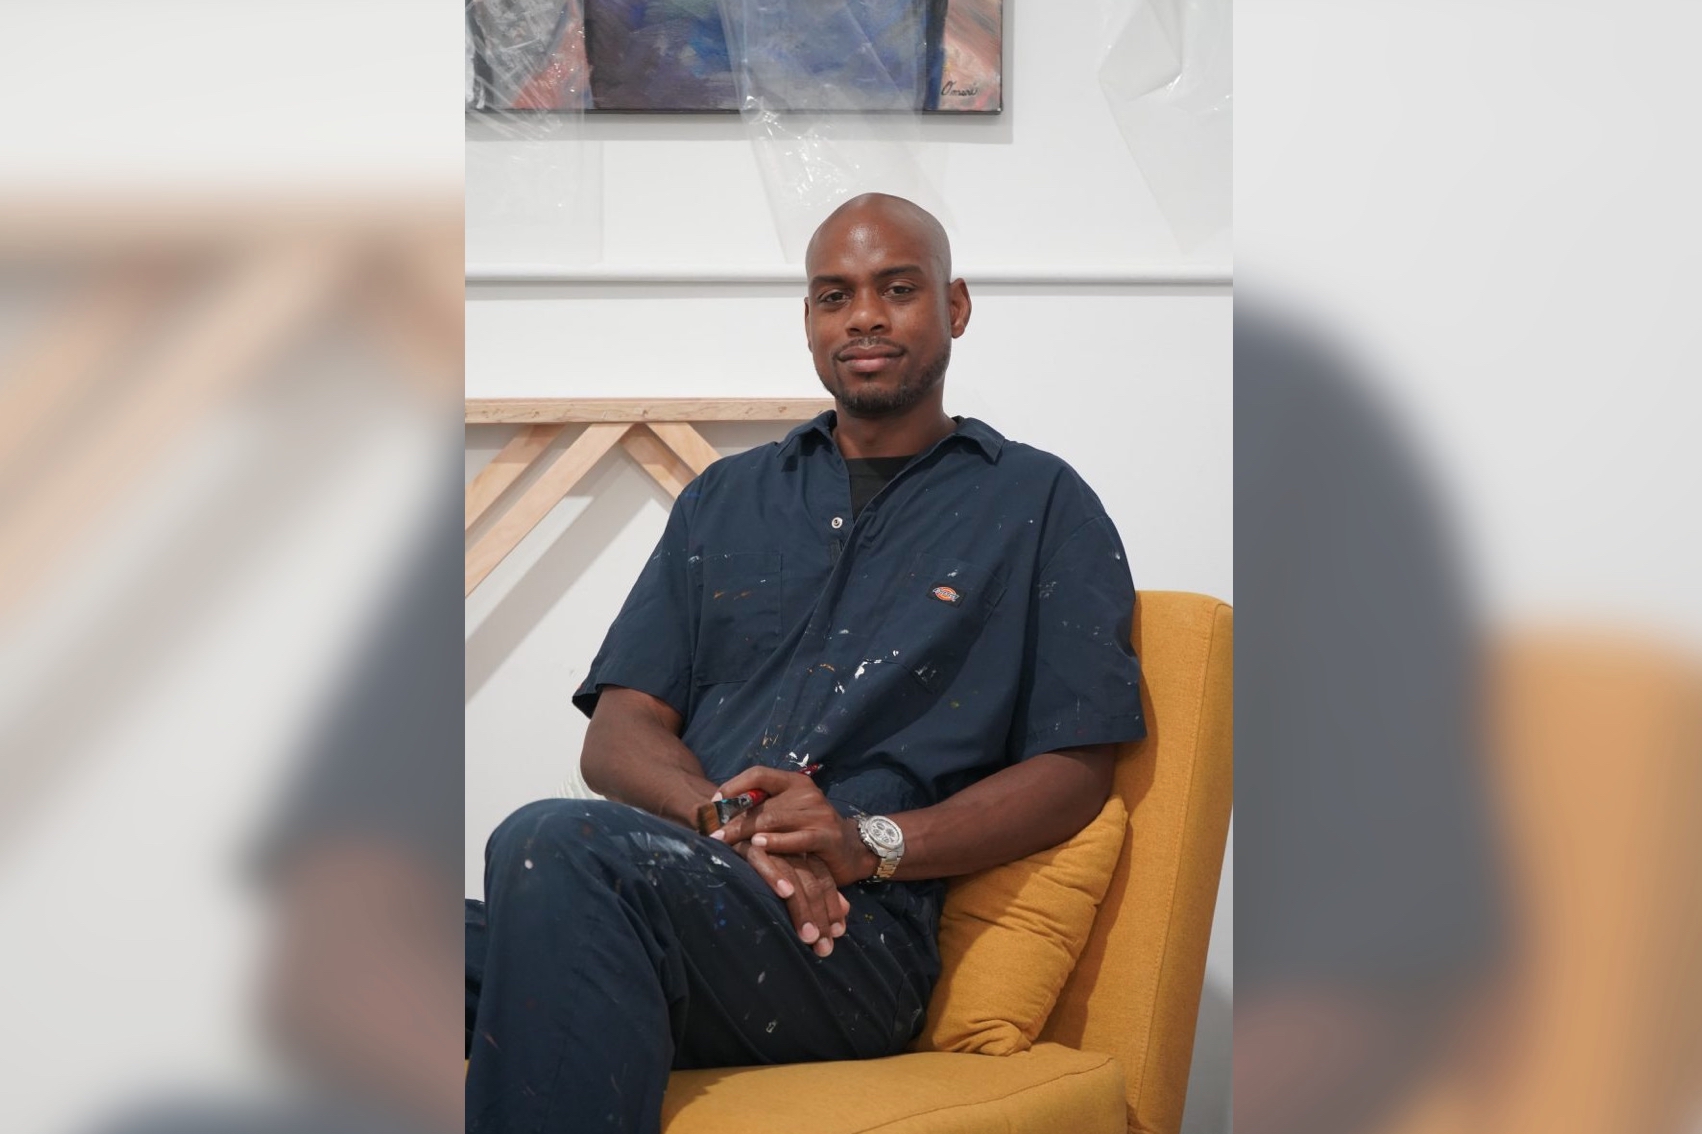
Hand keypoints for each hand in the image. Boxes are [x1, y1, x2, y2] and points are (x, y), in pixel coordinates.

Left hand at [710, 767, 877, 886]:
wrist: (852, 849)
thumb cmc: (810, 830)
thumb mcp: (789, 812)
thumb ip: (764, 808)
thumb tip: (719, 811)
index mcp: (795, 782)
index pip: (759, 774)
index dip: (734, 786)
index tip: (713, 802)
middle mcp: (807, 793)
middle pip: (761, 803)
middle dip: (732, 819)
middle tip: (711, 833)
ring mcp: (818, 814)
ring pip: (773, 821)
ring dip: (744, 832)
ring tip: (723, 841)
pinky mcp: (825, 836)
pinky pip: (795, 839)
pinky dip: (774, 843)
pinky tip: (757, 846)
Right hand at [733, 843, 849, 956]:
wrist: (719, 834)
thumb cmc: (754, 868)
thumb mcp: (790, 881)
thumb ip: (818, 891)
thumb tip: (846, 910)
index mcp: (801, 852)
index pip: (823, 879)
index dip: (831, 906)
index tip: (837, 933)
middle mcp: (788, 846)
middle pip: (811, 880)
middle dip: (819, 915)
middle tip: (822, 945)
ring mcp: (768, 843)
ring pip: (792, 874)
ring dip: (801, 907)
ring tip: (808, 935)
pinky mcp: (746, 842)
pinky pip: (761, 859)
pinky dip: (774, 875)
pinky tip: (785, 893)